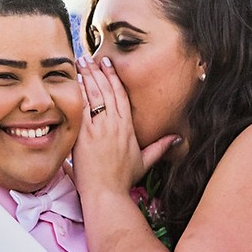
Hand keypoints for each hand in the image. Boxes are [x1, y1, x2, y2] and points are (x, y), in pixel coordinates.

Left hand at [72, 56, 178, 197]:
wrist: (107, 194)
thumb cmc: (123, 180)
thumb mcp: (145, 161)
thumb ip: (160, 147)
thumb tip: (177, 139)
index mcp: (127, 127)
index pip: (120, 95)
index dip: (113, 77)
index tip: (107, 64)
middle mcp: (114, 124)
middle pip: (106, 90)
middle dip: (97, 71)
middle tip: (88, 57)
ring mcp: (99, 129)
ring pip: (94, 96)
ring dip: (86, 77)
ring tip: (80, 63)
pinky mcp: (85, 136)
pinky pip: (81, 109)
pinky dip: (78, 94)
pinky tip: (74, 82)